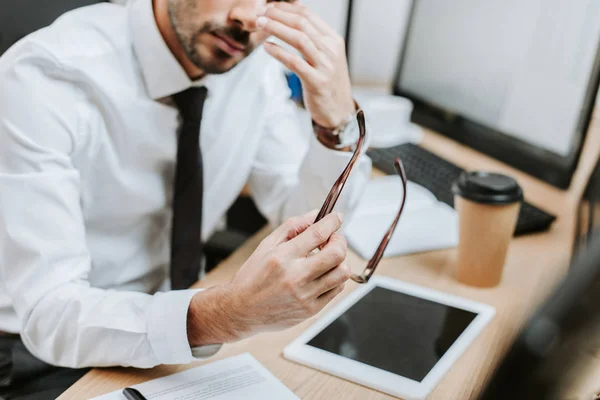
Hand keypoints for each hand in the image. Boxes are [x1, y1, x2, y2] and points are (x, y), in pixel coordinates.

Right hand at [187, 209, 350, 346]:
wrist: (241, 311)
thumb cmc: (252, 277)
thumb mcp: (266, 245)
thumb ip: (292, 227)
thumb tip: (315, 215)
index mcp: (282, 257)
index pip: (317, 234)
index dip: (332, 222)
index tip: (337, 218)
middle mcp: (295, 277)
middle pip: (336, 253)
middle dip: (340, 240)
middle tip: (333, 238)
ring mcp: (305, 295)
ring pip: (342, 272)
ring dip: (341, 259)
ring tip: (329, 257)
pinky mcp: (311, 309)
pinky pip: (337, 289)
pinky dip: (335, 277)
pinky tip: (324, 273)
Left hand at [257, 3, 354, 128]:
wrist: (339, 110)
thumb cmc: (328, 82)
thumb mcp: (326, 56)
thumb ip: (313, 37)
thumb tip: (296, 11)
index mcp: (334, 40)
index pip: (309, 16)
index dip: (287, 8)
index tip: (271, 6)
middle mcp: (331, 51)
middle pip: (302, 24)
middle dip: (279, 15)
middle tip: (261, 13)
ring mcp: (325, 66)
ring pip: (299, 39)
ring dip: (277, 29)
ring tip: (261, 24)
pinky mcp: (317, 82)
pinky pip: (294, 62)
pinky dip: (279, 52)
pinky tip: (267, 47)